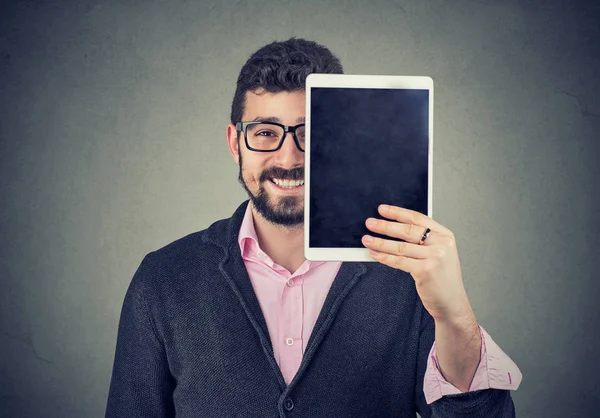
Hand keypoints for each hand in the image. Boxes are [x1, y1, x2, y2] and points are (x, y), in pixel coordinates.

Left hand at [362, 204, 472, 322]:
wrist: (452, 302)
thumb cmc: (442, 279)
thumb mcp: (439, 253)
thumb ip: (424, 241)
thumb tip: (395, 229)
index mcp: (445, 235)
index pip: (418, 218)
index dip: (397, 212)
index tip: (382, 210)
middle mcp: (442, 244)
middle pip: (407, 230)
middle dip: (385, 226)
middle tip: (370, 223)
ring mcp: (435, 257)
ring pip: (400, 246)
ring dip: (380, 242)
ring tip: (367, 239)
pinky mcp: (425, 270)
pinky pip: (399, 261)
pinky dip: (384, 257)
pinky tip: (375, 254)